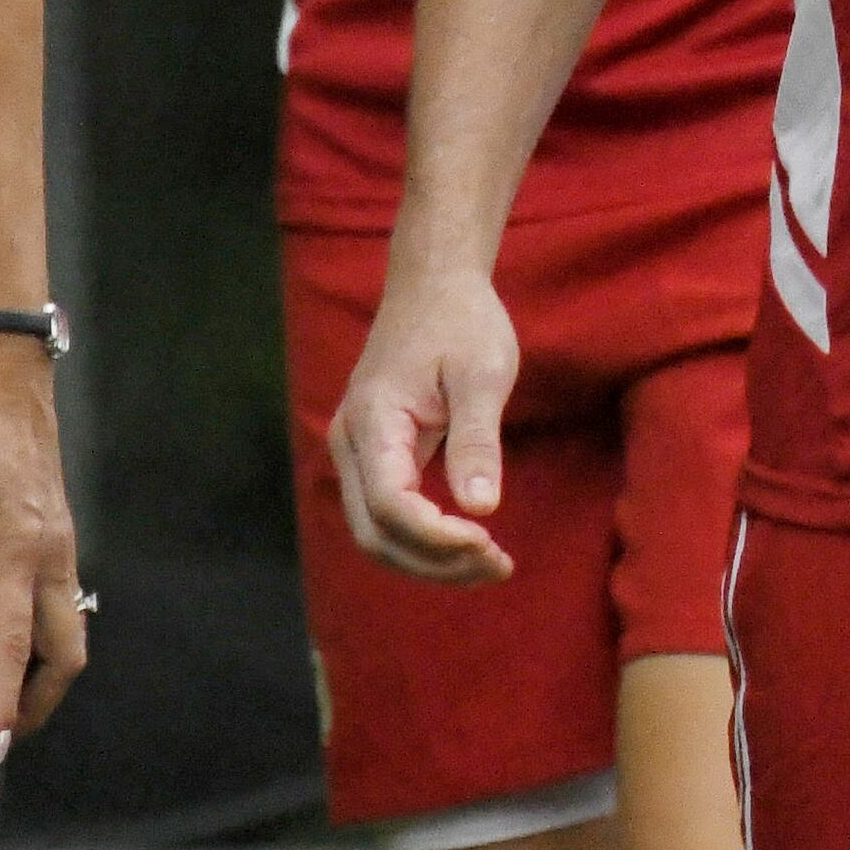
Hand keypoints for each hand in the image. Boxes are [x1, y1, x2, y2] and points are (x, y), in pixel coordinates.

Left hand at [0, 333, 86, 755]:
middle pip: (63, 652)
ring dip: (41, 671)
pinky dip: (41, 635)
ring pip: (67, 628)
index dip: (3, 703)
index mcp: (17, 546)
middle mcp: (50, 553)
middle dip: (37, 702)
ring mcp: (59, 543)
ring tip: (0, 699)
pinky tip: (5, 638)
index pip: (13, 645)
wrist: (2, 368)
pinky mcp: (56, 533)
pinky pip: (59, 600)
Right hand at [331, 259, 523, 586]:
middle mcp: (349, 443)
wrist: (432, 284)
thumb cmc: (461, 321)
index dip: (436, 537)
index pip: (390, 506)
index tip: (489, 541)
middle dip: (435, 564)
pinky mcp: (373, 455)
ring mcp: (356, 451)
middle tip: (499, 566)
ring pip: (377, 534)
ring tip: (492, 564)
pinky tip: (469, 543)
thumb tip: (481, 509)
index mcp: (373, 421)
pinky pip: (388, 515)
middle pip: (375, 535)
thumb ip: (476, 440)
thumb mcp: (482, 374)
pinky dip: (424, 540)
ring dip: (430, 560)